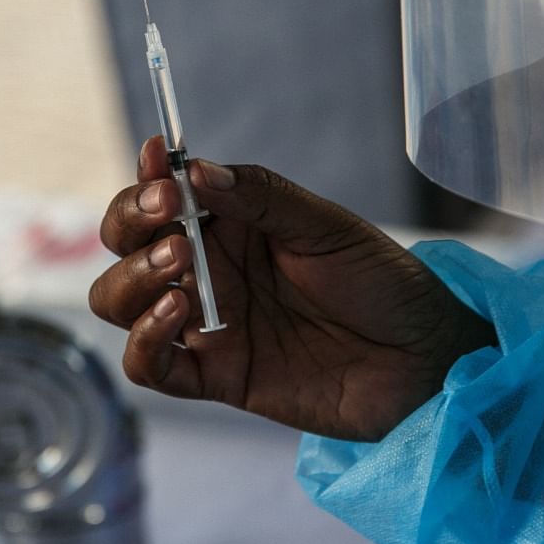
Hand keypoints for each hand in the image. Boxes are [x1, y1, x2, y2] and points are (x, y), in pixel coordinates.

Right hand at [89, 137, 495, 441]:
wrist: (423, 361)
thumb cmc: (383, 282)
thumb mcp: (325, 226)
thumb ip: (259, 196)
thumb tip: (193, 168)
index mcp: (228, 225)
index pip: (157, 198)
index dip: (143, 183)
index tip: (156, 166)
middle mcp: (206, 270)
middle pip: (123, 247)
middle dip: (129, 227)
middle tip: (170, 221)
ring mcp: (204, 325)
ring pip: (119, 302)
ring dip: (133, 279)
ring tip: (180, 265)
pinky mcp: (214, 377)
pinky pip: (149, 366)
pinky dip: (144, 341)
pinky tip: (179, 316)